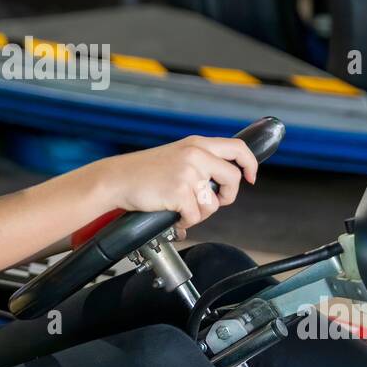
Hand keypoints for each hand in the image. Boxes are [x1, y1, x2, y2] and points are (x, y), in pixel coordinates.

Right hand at [94, 136, 257, 228]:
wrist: (116, 179)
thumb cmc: (142, 172)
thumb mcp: (175, 155)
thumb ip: (199, 161)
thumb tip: (220, 182)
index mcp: (196, 144)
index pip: (237, 148)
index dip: (250, 164)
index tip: (250, 177)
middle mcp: (195, 155)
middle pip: (232, 179)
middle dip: (227, 197)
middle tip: (213, 202)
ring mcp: (188, 173)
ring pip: (213, 203)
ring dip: (200, 213)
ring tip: (182, 209)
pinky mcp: (179, 192)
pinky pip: (195, 216)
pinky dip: (185, 222)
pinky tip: (172, 216)